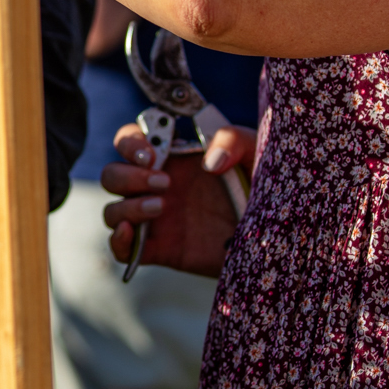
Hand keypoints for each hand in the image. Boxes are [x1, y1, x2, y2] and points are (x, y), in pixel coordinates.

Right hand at [100, 121, 255, 278]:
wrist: (276, 236)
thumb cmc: (266, 186)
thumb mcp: (257, 152)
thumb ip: (234, 139)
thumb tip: (208, 161)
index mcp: (172, 156)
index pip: (130, 140)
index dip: (130, 142)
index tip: (152, 153)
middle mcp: (157, 185)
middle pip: (112, 174)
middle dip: (129, 175)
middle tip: (164, 182)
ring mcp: (156, 219)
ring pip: (113, 210)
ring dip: (128, 206)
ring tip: (162, 207)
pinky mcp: (160, 249)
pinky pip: (122, 248)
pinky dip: (118, 241)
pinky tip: (132, 233)